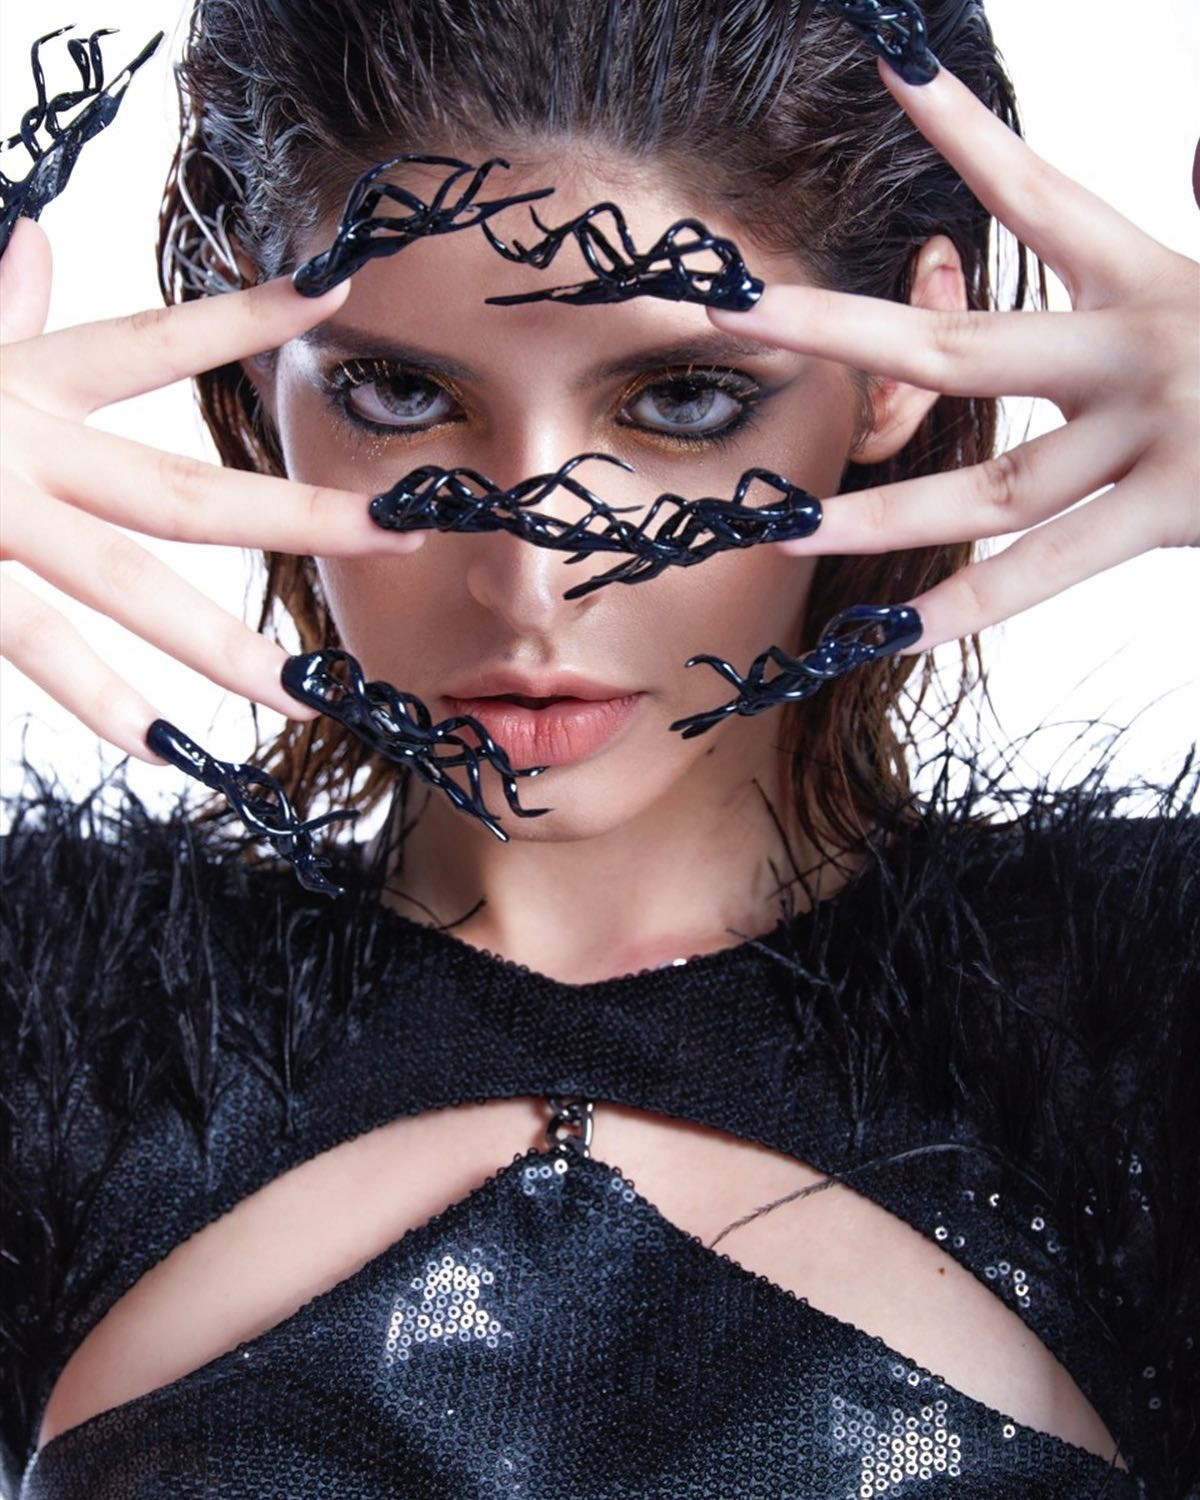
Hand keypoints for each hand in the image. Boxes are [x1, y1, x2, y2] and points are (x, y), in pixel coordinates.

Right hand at [0, 218, 421, 763]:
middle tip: (399, 536)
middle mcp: (17, 448)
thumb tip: (38, 240)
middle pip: (184, 488)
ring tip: (308, 694)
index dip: (247, 314)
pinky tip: (170, 744)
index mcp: (19, 384)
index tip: (338, 285)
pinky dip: (99, 699)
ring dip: (223, 646)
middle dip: (297, 515)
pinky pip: (32, 648)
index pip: (154, 341)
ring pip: (125, 588)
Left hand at [709, 58, 1199, 655]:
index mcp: (1156, 278)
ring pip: (986, 486)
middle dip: (835, 328)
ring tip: (778, 524)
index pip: (1038, 193)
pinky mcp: (1179, 513)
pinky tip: (890, 632)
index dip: (963, 131)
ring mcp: (1154, 438)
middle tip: (728, 311)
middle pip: (956, 338)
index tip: (893, 69)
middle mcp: (1139, 351)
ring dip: (878, 510)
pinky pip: (1052, 574)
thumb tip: (1191, 147)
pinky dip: (972, 608)